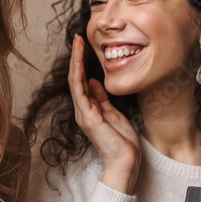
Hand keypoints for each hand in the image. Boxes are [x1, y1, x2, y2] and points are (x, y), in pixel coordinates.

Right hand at [68, 34, 140, 193]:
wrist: (125, 163)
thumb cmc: (122, 143)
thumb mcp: (114, 115)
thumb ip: (102, 99)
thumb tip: (94, 82)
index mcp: (90, 110)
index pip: (82, 82)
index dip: (82, 63)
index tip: (83, 45)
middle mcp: (83, 111)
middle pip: (76, 79)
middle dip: (76, 58)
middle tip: (77, 38)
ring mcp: (84, 114)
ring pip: (75, 82)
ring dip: (75, 62)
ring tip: (77, 44)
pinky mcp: (88, 117)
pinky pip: (80, 92)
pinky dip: (78, 75)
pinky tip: (79, 62)